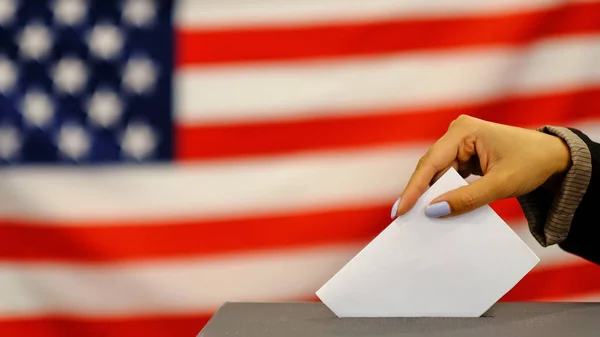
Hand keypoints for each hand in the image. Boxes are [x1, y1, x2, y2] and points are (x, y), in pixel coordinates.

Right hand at [391, 115, 571, 218]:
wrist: (555, 157)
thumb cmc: (532, 163)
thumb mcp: (500, 184)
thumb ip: (466, 198)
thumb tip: (432, 211)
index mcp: (464, 131)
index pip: (431, 163)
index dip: (413, 188)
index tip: (400, 210)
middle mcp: (457, 132)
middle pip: (430, 167)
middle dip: (418, 192)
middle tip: (402, 218)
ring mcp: (460, 143)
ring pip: (437, 173)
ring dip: (431, 194)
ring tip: (417, 217)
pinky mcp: (464, 154)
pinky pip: (447, 175)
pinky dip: (444, 191)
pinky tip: (437, 207)